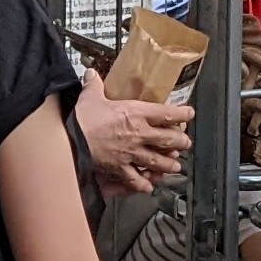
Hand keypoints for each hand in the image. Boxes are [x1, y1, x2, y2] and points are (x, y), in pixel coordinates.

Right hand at [75, 75, 192, 194]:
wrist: (70, 140)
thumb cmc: (82, 118)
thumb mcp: (90, 96)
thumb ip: (94, 85)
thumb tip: (91, 74)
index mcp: (136, 113)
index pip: (166, 113)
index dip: (182, 114)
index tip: (189, 114)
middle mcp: (139, 134)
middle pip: (169, 140)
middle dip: (180, 142)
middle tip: (185, 144)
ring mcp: (131, 153)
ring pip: (158, 161)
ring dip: (169, 165)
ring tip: (175, 166)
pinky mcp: (120, 168)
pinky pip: (136, 179)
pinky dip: (144, 184)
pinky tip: (149, 186)